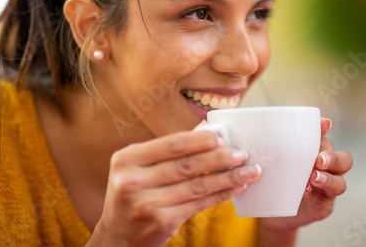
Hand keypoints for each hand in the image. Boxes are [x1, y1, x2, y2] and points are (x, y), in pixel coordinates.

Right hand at [88, 130, 260, 246]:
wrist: (118, 238)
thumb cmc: (133, 195)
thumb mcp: (139, 168)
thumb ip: (168, 150)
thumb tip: (205, 130)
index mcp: (126, 159)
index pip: (172, 144)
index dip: (201, 140)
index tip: (222, 138)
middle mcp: (133, 181)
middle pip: (187, 165)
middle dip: (220, 158)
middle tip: (241, 154)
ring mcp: (147, 204)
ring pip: (197, 186)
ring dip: (227, 177)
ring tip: (248, 171)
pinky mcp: (162, 222)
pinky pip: (199, 204)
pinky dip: (220, 195)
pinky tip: (234, 188)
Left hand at [259, 118, 352, 232]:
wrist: (272, 209)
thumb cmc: (275, 178)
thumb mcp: (274, 160)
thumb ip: (274, 146)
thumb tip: (264, 128)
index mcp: (317, 153)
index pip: (326, 139)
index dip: (327, 131)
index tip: (323, 123)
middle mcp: (327, 170)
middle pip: (344, 161)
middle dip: (332, 158)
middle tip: (318, 159)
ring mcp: (327, 190)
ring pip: (340, 183)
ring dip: (328, 179)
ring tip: (313, 177)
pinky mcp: (322, 207)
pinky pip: (325, 202)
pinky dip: (315, 196)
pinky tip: (306, 192)